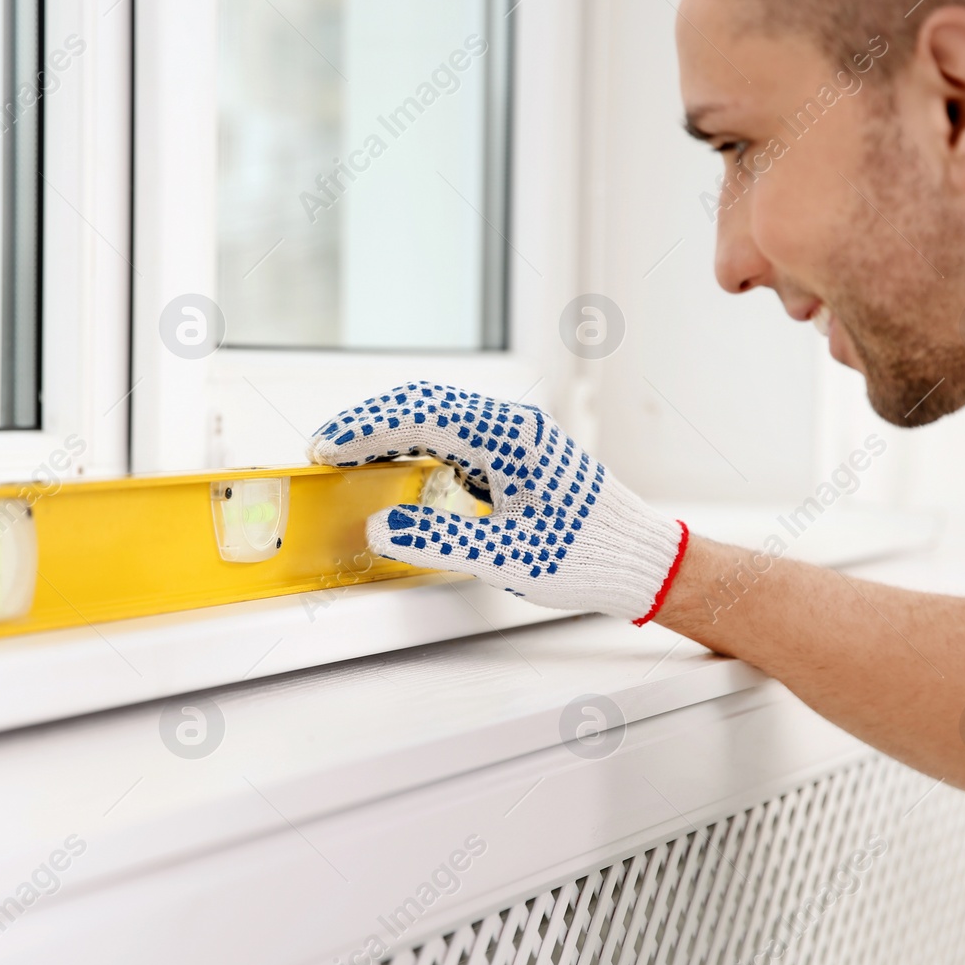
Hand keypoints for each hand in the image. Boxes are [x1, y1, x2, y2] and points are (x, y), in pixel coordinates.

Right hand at [307, 382, 688, 623]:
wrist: (639, 558)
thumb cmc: (588, 554)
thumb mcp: (506, 557)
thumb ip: (437, 541)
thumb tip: (380, 528)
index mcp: (512, 437)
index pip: (422, 414)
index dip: (365, 429)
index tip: (326, 447)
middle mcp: (512, 427)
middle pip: (423, 405)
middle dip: (369, 424)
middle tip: (325, 451)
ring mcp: (514, 439)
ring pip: (438, 418)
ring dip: (391, 433)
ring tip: (350, 458)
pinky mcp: (515, 457)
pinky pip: (455, 438)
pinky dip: (416, 447)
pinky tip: (397, 469)